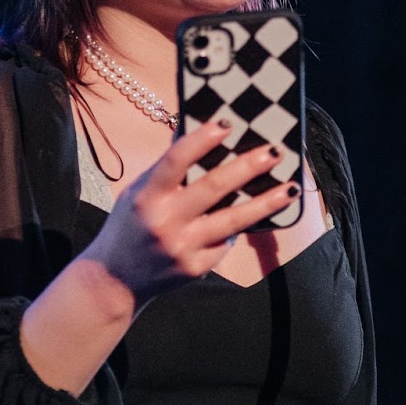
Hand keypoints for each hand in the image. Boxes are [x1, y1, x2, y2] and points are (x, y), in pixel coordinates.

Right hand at [79, 119, 298, 301]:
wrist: (114, 280)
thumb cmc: (129, 226)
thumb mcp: (137, 192)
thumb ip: (166, 169)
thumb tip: (199, 132)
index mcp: (147, 195)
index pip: (176, 160)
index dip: (202, 140)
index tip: (227, 123)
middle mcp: (165, 221)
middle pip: (214, 188)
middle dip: (248, 167)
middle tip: (274, 151)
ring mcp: (182, 247)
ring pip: (233, 221)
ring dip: (266, 203)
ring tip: (290, 189)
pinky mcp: (195, 268)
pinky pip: (225, 242)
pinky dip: (236, 228)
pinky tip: (251, 217)